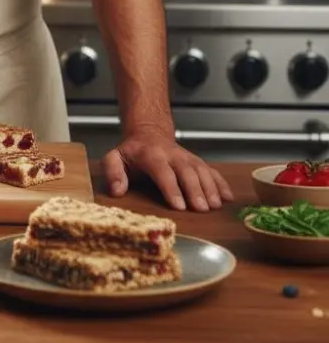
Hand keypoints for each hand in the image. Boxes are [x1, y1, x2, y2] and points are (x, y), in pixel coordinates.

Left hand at [102, 127, 233, 211]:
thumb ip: (113, 172)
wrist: (149, 134)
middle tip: (202, 209)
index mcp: (151, 155)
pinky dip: (221, 183)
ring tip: (215, 206)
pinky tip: (228, 198)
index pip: (162, 172)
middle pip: (187, 172)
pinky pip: (212, 171)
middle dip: (195, 190)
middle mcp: (172, 155)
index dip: (171, 188)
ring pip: (202, 171)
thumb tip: (117, 190)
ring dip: (211, 188)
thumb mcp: (116, 157)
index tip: (178, 206)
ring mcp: (187, 158)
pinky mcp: (198, 162)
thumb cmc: (133, 153)